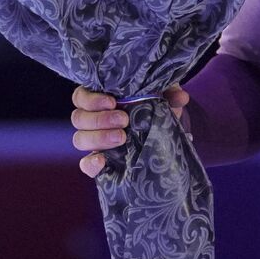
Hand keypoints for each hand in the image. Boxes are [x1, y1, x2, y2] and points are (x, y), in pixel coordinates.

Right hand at [72, 83, 188, 177]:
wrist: (161, 127)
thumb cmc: (155, 104)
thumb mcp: (163, 95)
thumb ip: (169, 94)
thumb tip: (180, 98)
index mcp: (100, 99)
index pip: (81, 97)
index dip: (92, 99)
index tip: (112, 101)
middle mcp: (92, 119)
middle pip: (79, 118)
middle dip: (100, 119)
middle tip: (124, 121)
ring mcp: (94, 140)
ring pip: (80, 139)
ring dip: (98, 138)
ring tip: (122, 138)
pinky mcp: (99, 160)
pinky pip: (86, 164)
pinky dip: (90, 164)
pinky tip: (101, 162)